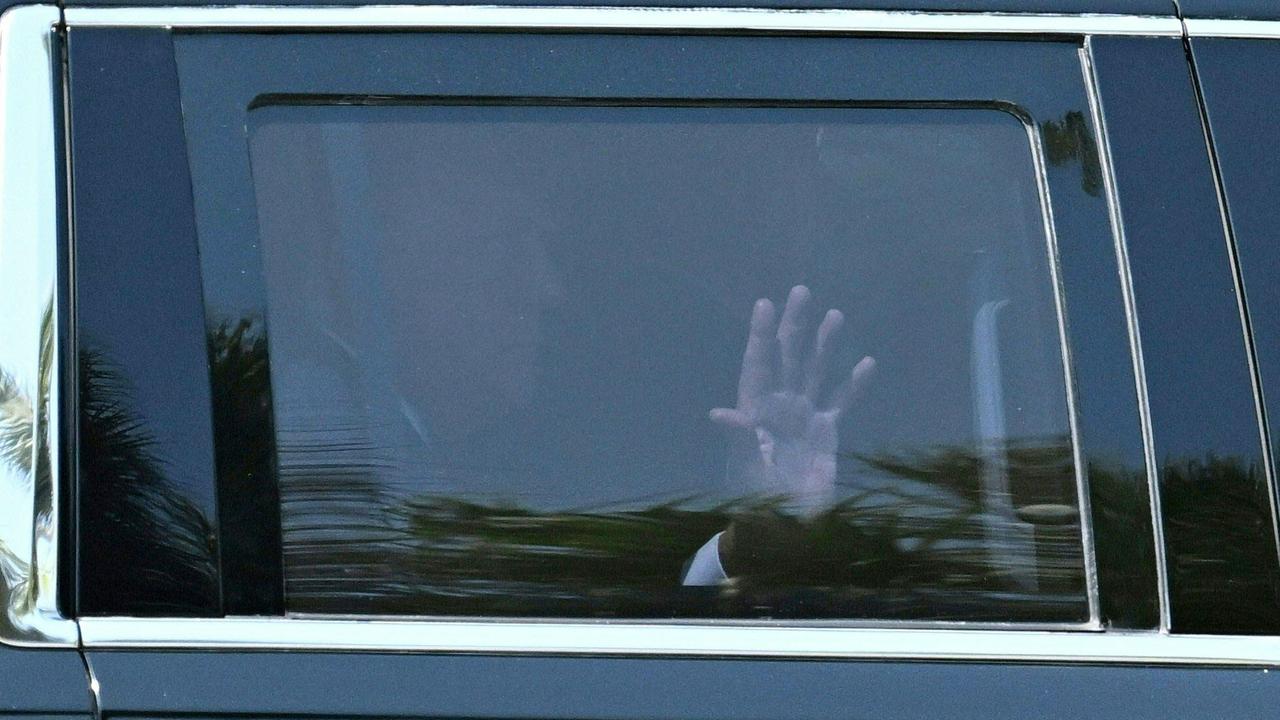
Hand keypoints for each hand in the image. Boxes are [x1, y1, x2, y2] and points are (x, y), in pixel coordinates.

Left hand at [711, 285, 873, 516]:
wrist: (780, 525)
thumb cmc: (752, 497)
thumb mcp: (744, 467)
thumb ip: (738, 438)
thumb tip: (719, 413)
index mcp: (755, 409)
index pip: (758, 364)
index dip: (761, 335)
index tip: (765, 304)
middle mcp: (779, 405)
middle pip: (787, 357)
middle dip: (794, 325)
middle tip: (801, 291)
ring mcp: (803, 416)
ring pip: (815, 371)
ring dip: (824, 345)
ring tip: (835, 314)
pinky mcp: (825, 433)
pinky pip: (840, 402)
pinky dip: (854, 384)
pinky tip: (867, 362)